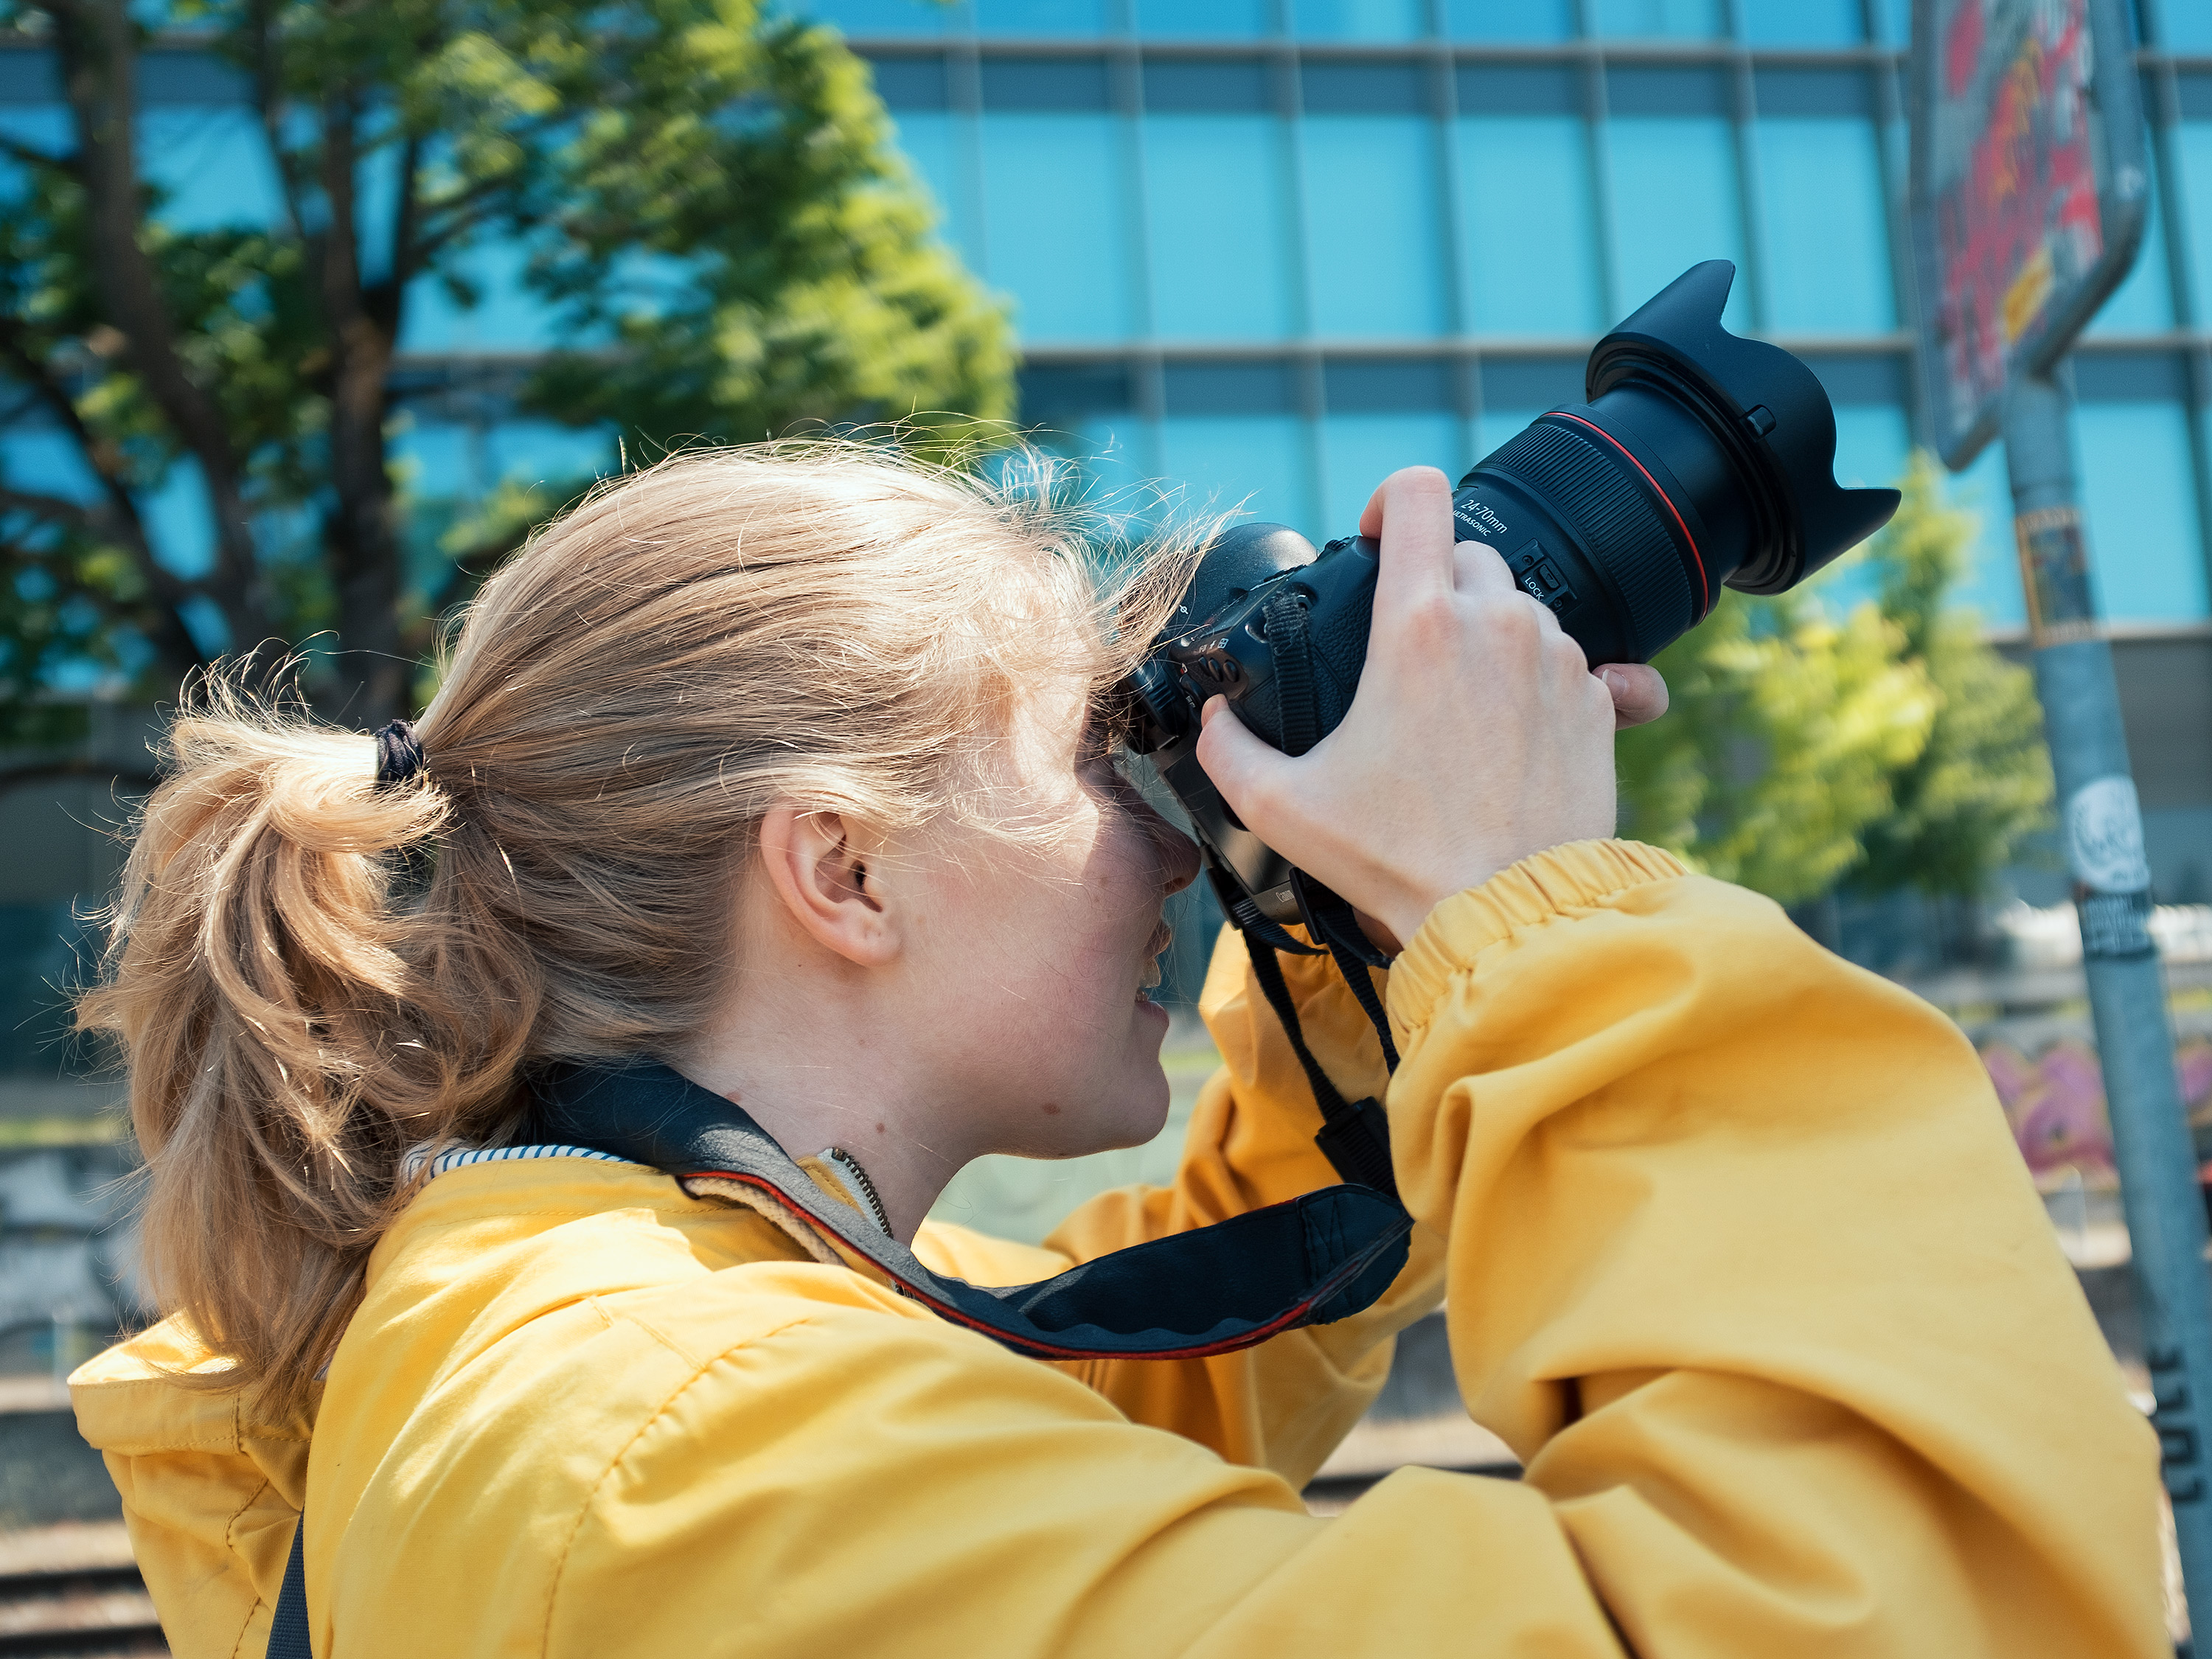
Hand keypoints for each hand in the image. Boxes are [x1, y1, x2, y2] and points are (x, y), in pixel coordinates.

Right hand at [1194, 467, 1667, 948]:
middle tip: (1406, 660)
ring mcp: (1559, 658)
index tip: (1375, 544)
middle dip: (1434, 590)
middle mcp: (1497, 622)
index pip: (1415, 493)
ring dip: (1487, 641)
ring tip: (1457, 715)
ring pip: (1519, 609)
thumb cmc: (1398, 860)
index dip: (1388, 502)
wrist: (1512, 912)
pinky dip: (1539, 686)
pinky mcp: (1600, 702)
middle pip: (1467, 555)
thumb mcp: (1281, 808)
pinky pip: (1571, 663)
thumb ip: (1228, 751)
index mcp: (1418, 623)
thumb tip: (1217, 721)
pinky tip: (1512, 739)